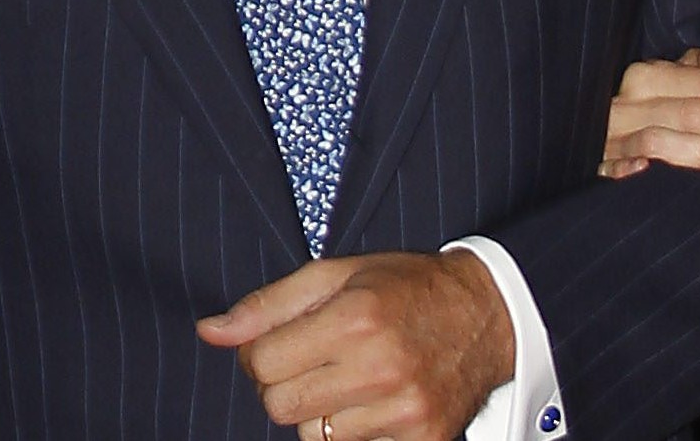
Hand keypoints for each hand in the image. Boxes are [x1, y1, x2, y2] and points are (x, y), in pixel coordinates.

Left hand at [197, 249, 513, 440]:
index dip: (260, 352)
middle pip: (279, 406)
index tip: (284, 341)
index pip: (261, 362)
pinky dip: (354, 430)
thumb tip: (209, 331)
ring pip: (313, 436)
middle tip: (314, 360)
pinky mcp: (421, 439)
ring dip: (319, 412)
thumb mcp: (340, 274)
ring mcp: (403, 408)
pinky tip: (376, 399)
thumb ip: (270, 303)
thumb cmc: (407, 288)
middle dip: (284, 384)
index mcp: (356, 316)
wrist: (489, 314)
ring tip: (349, 379)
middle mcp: (380, 365)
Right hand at [602, 40, 699, 178]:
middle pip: (691, 111)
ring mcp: (610, 139)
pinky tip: (651, 175)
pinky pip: (609, 169)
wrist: (592, 131)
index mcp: (648, 76)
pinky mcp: (596, 169)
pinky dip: (628, 170)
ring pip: (659, 140)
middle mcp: (627, 104)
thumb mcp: (675, 78)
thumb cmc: (647, 105)